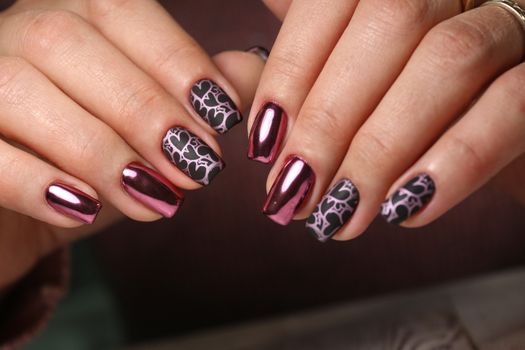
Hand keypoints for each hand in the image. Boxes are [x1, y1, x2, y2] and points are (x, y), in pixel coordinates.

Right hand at [0, 0, 264, 288]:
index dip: (175, 61)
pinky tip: (85, 209)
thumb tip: (250, 72)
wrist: (27, 212)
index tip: (222, 117)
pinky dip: (36, 182)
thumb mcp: (155, 131)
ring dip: (101, 149)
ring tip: (156, 198)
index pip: (119, 10)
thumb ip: (201, 94)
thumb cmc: (98, 161)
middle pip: (68, 43)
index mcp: (70, 17)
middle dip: (144, 109)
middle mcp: (14, 33)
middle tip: (199, 167)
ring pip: (23, 89)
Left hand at [249, 0, 524, 241]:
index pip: (330, 0)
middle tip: (293, 192)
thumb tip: (223, 80)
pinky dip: (451, 164)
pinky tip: (402, 211)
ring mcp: (511, 18)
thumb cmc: (410, 102)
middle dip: (330, 120)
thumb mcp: (349, 78)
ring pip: (446, 63)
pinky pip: (509, 107)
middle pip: (389, 25)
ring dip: (381, 150)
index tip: (263, 144)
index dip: (291, 72)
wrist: (497, 129)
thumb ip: (294, 69)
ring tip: (339, 214)